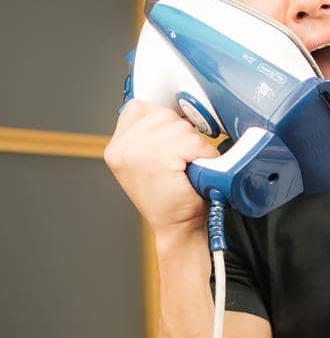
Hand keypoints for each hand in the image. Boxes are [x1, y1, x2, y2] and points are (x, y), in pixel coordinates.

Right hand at [104, 99, 221, 240]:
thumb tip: (172, 110)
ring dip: (195, 147)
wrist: (177, 230)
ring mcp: (136, 153)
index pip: (141, 108)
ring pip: (182, 128)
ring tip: (188, 168)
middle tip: (183, 162)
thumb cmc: (172, 198)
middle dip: (183, 136)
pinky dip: (203, 155)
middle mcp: (122, 147)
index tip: (172, 145)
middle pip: (165, 116)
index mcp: (117, 146)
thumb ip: (151, 136)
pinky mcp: (156, 161)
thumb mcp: (150, 161)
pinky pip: (192, 143)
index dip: (165, 124)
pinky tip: (195, 172)